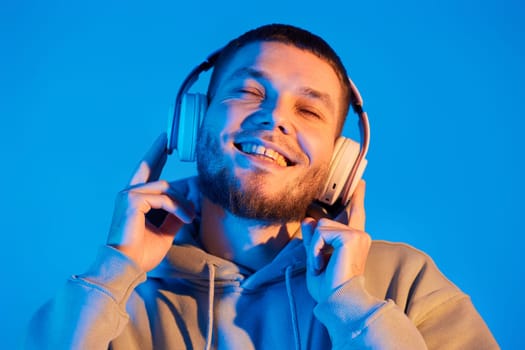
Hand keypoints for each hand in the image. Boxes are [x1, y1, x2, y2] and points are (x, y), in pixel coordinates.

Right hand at [107, 134, 195, 271]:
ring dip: (182, 202)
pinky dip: (178, 208)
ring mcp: (129, 195)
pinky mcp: (132, 200)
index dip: (155, 156)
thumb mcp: (165, 232)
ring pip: (165, 188)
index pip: (147, 172)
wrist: (127, 266)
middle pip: (150, 167)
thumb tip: (189, 206)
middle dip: (159, 152)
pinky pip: (164, 198)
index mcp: (135, 200)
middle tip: (168, 139)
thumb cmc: (142, 253)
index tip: (164, 142)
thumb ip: (174, 216)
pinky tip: (186, 218)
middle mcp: (129, 193)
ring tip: (191, 217)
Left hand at [302, 180, 370, 301]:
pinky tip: (323, 264)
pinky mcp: (350, 237)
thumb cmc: (329, 287)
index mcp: (355, 241)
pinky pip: (320, 233)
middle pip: (324, 223)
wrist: (338, 301)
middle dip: (315, 244)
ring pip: (320, 228)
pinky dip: (316, 250)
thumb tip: (308, 219)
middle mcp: (360, 235)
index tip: (359, 182)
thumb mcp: (316, 258)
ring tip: (323, 266)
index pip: (355, 214)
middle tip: (322, 266)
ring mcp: (357, 234)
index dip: (357, 197)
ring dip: (315, 248)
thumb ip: (313, 238)